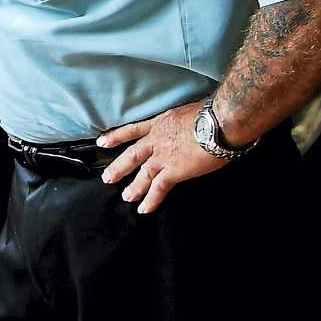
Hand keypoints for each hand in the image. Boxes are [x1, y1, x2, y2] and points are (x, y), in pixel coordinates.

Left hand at [96, 102, 231, 213]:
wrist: (217, 123)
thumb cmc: (210, 114)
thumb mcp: (186, 112)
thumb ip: (181, 123)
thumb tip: (188, 128)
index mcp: (159, 123)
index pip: (132, 130)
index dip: (116, 136)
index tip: (102, 142)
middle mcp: (156, 140)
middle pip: (132, 155)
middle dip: (119, 167)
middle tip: (107, 178)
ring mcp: (163, 156)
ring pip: (142, 174)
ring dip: (133, 187)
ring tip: (125, 197)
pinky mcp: (174, 171)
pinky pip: (159, 188)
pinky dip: (151, 199)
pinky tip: (144, 209)